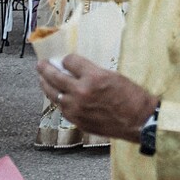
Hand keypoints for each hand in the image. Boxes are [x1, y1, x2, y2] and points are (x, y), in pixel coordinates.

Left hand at [39, 55, 158, 142]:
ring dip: (46, 84)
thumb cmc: (132, 97)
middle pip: (55, 76)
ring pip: (53, 93)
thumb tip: (76, 70)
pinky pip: (61, 107)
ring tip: (42, 79)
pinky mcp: (76, 120)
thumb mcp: (114, 76)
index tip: (67, 59)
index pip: (70, 61)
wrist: (139, 121)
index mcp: (93, 77)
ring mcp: (76, 108)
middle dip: (46, 68)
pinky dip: (57, 99)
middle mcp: (81, 92)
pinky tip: (56, 96)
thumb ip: (93, 73)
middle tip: (41, 64)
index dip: (68, 59)